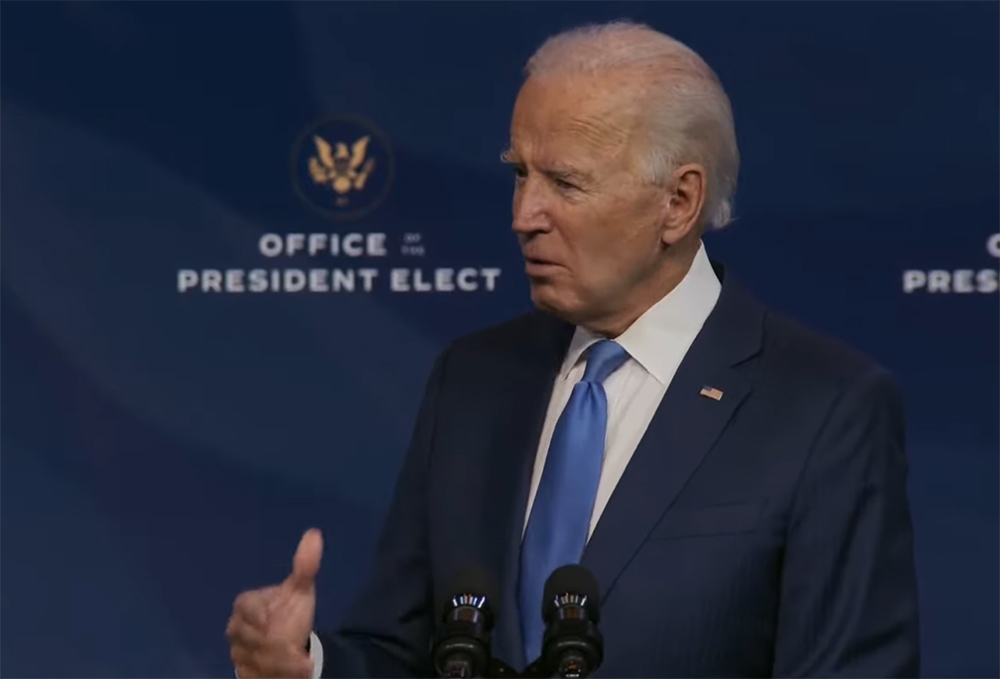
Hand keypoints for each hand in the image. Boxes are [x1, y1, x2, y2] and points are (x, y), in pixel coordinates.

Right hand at [226, 529, 322, 677]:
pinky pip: (254, 676)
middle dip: (277, 649)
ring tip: (302, 668)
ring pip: (254, 662)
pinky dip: (273, 677)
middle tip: (299, 655)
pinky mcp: (244, 671)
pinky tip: (291, 676)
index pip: (244, 607)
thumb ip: (305, 565)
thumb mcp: (301, 589)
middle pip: (251, 640)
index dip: (256, 616)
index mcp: (246, 605)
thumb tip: (315, 533)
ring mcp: (238, 651)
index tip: (269, 623)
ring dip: (279, 668)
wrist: (288, 642)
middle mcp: (237, 629)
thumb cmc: (290, 613)